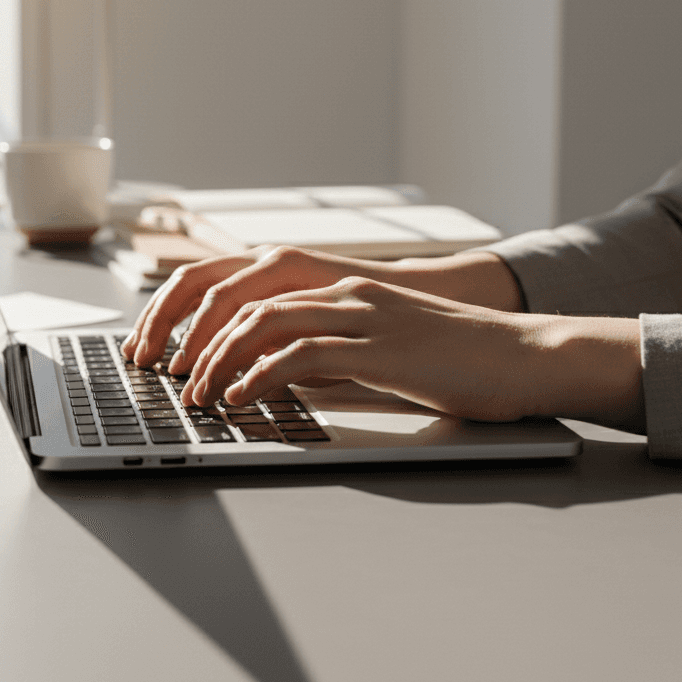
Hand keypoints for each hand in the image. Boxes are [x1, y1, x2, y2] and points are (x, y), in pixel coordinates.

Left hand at [179, 276, 645, 432]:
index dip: (194, 310)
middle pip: (239, 296)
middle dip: (189, 332)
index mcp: (337, 285)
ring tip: (196, 392)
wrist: (520, 352)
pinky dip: (261, 375)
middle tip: (162, 369)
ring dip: (218, 358)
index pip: (245, 285)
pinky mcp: (378, 347)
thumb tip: (278, 376)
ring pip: (263, 322)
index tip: (164, 344)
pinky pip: (301, 354)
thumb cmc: (454, 355)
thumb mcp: (379, 344)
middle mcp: (341, 289)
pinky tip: (242, 397)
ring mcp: (359, 314)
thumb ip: (329, 350)